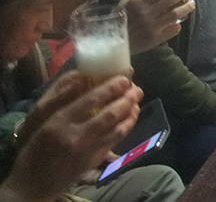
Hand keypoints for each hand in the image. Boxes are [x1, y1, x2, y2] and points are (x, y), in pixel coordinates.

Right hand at [0, 75, 141, 201]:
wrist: (32, 183)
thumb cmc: (35, 147)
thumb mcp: (42, 121)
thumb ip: (62, 100)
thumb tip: (82, 78)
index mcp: (59, 121)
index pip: (91, 100)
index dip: (111, 87)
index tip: (124, 78)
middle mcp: (76, 135)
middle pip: (109, 114)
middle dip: (127, 99)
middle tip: (136, 88)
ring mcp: (87, 150)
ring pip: (117, 128)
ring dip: (131, 113)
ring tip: (137, 101)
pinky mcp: (94, 160)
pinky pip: (115, 141)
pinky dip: (126, 127)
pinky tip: (130, 118)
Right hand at [119, 0, 194, 54]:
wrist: (113, 41)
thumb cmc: (120, 17)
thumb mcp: (126, 1)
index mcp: (137, 1)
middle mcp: (146, 13)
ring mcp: (151, 26)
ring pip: (174, 14)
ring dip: (186, 7)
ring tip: (192, 3)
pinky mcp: (155, 39)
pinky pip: (172, 30)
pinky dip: (178, 25)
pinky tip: (181, 21)